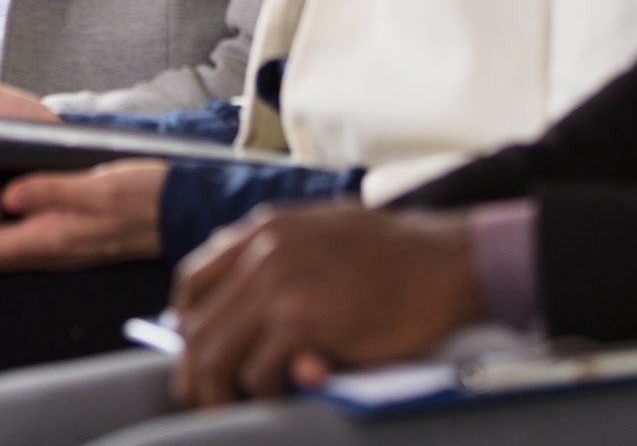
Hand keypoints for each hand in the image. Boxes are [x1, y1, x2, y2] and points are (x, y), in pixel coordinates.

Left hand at [0, 160, 166, 271]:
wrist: (182, 209)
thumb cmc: (145, 196)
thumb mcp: (96, 184)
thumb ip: (50, 188)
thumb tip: (8, 193)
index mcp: (51, 239)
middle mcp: (52, 250)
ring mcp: (62, 246)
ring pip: (7, 242)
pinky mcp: (72, 237)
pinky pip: (27, 235)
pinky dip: (11, 215)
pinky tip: (18, 188)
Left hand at [170, 203, 480, 407]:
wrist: (448, 262)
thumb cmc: (396, 257)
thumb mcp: (323, 233)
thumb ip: (277, 255)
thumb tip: (241, 299)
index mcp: (264, 229)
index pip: (195, 280)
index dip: (188, 325)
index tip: (196, 353)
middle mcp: (262, 252)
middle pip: (197, 325)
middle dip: (196, 371)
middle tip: (206, 400)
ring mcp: (278, 285)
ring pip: (217, 354)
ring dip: (222, 391)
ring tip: (235, 407)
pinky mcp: (301, 321)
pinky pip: (260, 373)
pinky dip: (268, 393)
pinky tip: (287, 395)